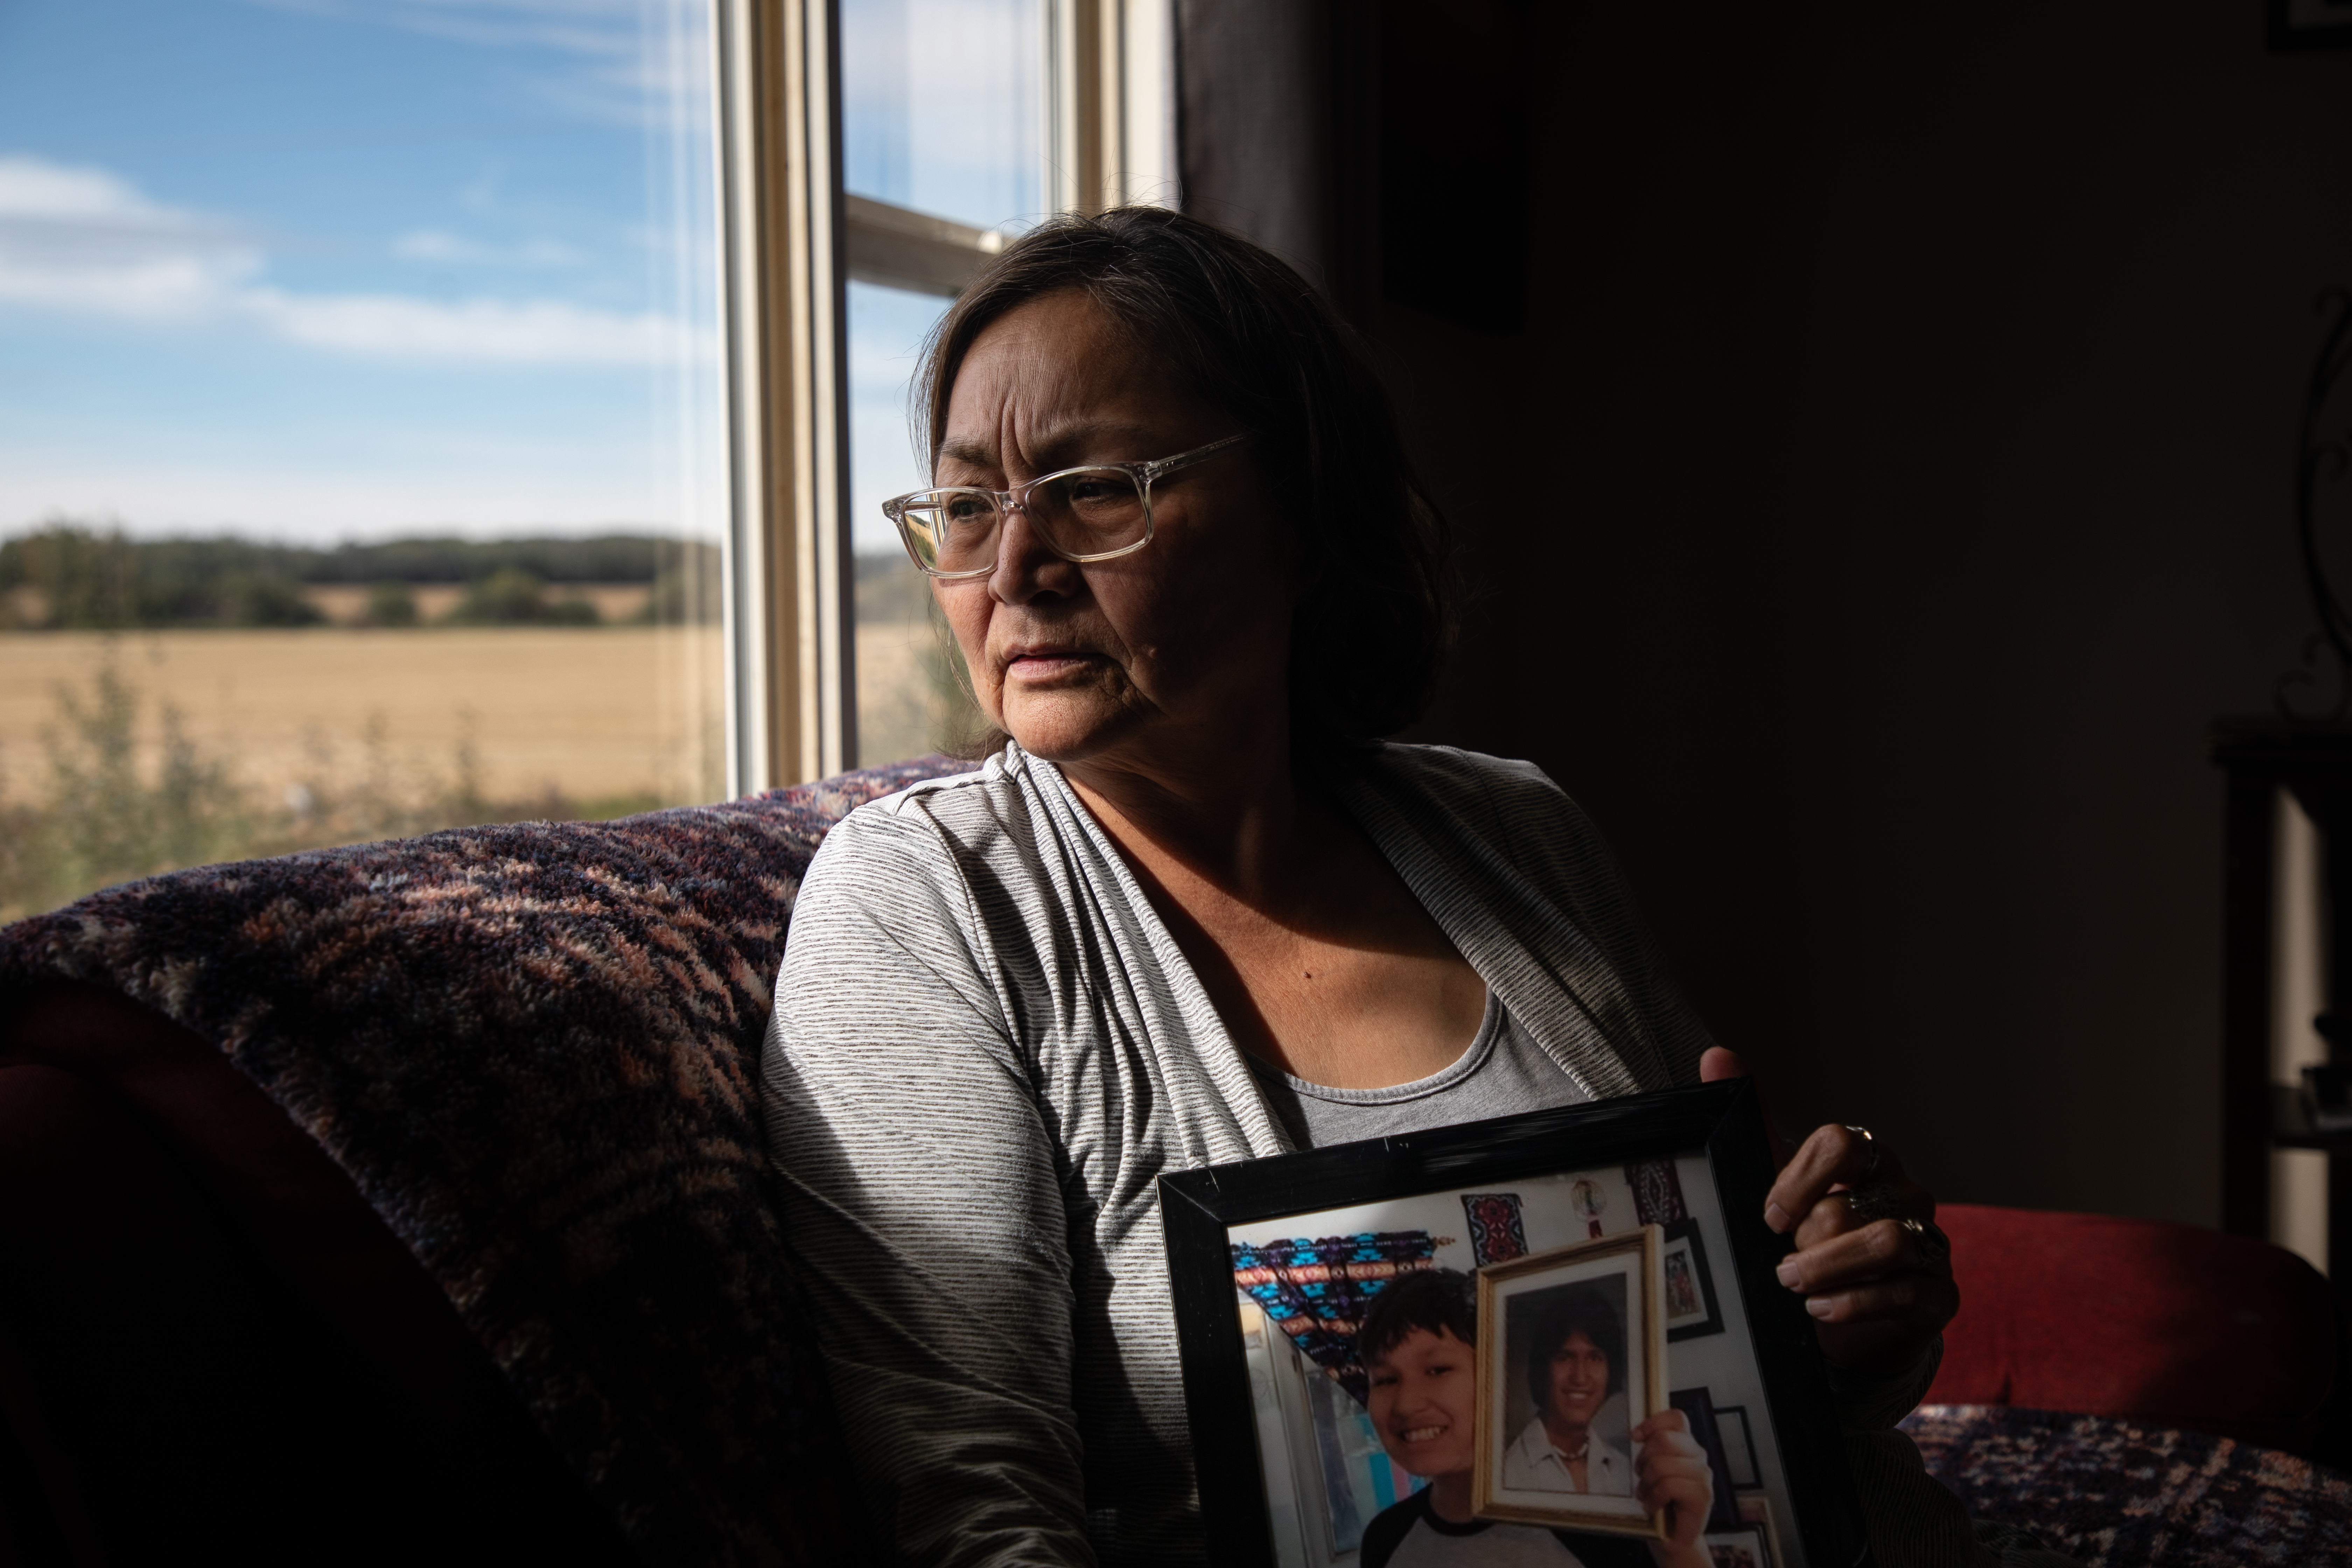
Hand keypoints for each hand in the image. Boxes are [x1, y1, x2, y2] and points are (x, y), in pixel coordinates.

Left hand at [1629, 1407, 1713, 1565]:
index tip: (1636, 1437)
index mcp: (1685, 1444)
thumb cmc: (1660, 1500)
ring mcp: (1703, 1476)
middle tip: (1643, 1476)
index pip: (1676, 1418)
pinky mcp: (1703, 1496)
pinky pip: (1669, 1486)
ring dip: (1648, 1483)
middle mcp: (1698, 1456)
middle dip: (1644, 1460)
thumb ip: (1651, 1448)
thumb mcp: (1651, 1469)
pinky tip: (1655, 1505)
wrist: (1672, 1536)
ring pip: (1663, 1464)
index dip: (1653, 1423)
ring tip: (1649, 1494)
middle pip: (1664, 1440)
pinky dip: (1655, 1497)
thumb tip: (1637, 1432)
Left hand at [1701, 1049, 1956, 1376]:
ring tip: (1795, 1288)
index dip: (1798, 1181)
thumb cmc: (1812, 1240)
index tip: (1769, 1217)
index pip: (1841, 1144)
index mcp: (1867, 1160)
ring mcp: (1928, 1243)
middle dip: (1807, 1241)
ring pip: (1885, 1242)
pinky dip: (1856, 1304)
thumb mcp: (1779, 1188)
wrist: (1846, 1313)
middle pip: (1850, 1206)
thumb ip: (1751, 1125)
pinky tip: (1822, 1311)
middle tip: (1781, 1266)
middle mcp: (1904, 1194)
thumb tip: (1717, 1055)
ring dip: (1829, 1268)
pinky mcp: (1939, 1294)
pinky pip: (1906, 1293)